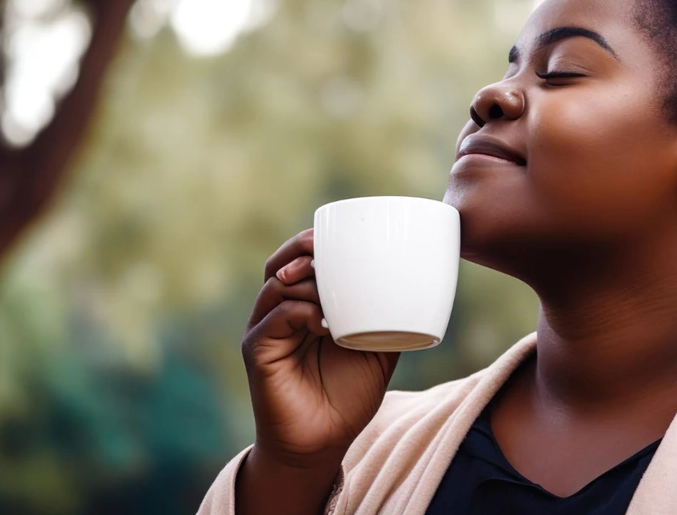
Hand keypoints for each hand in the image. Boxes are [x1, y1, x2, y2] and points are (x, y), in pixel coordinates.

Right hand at [241, 228, 400, 468]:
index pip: (299, 261)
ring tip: (332, 289)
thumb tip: (418, 289)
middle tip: (326, 248)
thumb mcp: (377, 349)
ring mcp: (266, 330)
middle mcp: (279, 313)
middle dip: (302, 248)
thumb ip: (387, 318)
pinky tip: (325, 322)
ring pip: (276, 286)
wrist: (324, 442)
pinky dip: (300, 312)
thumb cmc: (347, 395)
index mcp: (303, 306)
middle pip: (280, 265)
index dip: (312, 243)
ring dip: (305, 280)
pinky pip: (275, 318)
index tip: (341, 234)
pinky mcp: (258, 351)